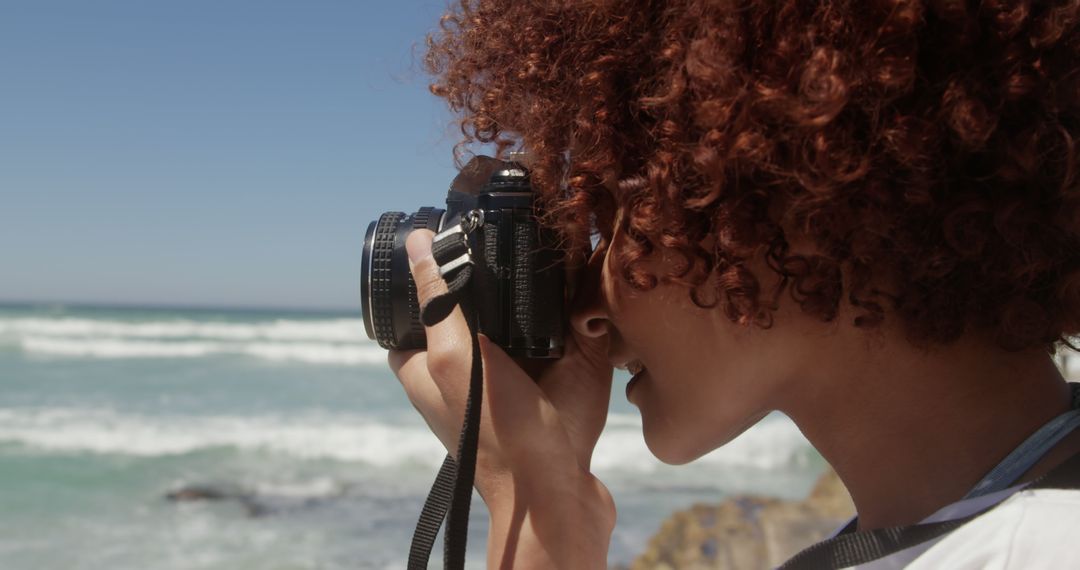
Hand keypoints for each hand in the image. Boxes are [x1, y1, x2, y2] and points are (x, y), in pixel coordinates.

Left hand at [388, 229, 614, 568]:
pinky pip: (551, 343)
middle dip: (490, 280)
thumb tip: (415, 244)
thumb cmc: (498, 435)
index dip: (431, 271)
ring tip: (550, 267)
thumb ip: (436, 302)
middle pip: (469, 307)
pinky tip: (580, 303)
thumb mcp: (455, 358)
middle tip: (513, 247)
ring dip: (532, 299)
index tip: (454, 238)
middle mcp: (461, 372)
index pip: (416, 304)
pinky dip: (564, 323)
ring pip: (515, 321)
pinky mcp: (543, 393)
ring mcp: (502, 384)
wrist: (553, 500)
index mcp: (425, 366)